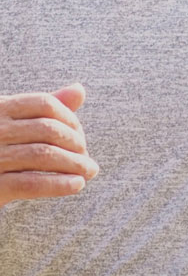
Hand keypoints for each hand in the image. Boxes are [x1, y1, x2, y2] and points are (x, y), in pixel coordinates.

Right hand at [0, 83, 98, 206]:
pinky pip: (31, 184)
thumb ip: (42, 109)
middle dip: (75, 143)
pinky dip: (59, 184)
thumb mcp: (12, 124)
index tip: (80, 135)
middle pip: (47, 129)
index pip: (44, 103)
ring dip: (74, 164)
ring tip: (88, 172)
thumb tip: (79, 89)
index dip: (69, 118)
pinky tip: (76, 185)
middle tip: (87, 159)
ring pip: (43, 155)